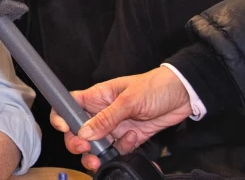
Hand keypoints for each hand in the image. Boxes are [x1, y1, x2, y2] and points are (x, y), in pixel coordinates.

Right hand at [49, 67, 191, 170]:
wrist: (184, 94)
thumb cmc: (155, 86)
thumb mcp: (129, 100)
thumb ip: (106, 118)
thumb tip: (84, 133)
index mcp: (96, 97)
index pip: (68, 105)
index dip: (60, 117)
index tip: (64, 129)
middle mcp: (102, 112)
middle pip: (78, 131)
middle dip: (77, 143)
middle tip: (84, 149)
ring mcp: (115, 127)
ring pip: (96, 145)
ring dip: (97, 154)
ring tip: (102, 158)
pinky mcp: (130, 137)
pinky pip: (119, 150)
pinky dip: (124, 149)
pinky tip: (134, 138)